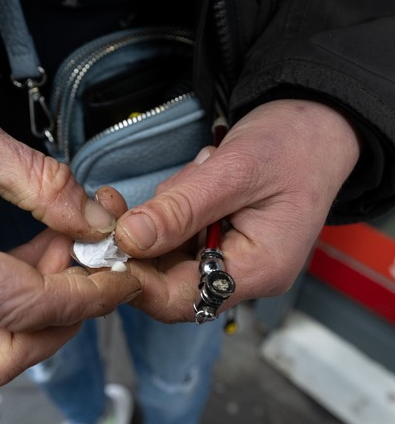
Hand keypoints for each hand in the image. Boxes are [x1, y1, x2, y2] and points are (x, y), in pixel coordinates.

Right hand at [0, 73, 139, 385]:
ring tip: (60, 251)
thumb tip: (91, 222)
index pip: (12, 302)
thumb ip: (35, 180)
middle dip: (60, 321)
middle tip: (91, 267)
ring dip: (36, 315)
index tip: (119, 275)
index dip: (79, 294)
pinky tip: (28, 259)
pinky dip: (7, 306)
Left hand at [112, 99, 359, 321]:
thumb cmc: (293, 144)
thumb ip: (181, 209)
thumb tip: (130, 239)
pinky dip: (171, 209)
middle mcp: (243, 273)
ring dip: (162, 217)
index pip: (183, 299)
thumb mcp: (234, 171)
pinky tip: (194, 178)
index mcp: (259, 269)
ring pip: (168, 254)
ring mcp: (230, 257)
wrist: (317, 124)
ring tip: (195, 174)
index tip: (106, 245)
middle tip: (124, 203)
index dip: (138, 281)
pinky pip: (177, 235)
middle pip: (169, 280)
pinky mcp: (219, 239)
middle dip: (145, 241)